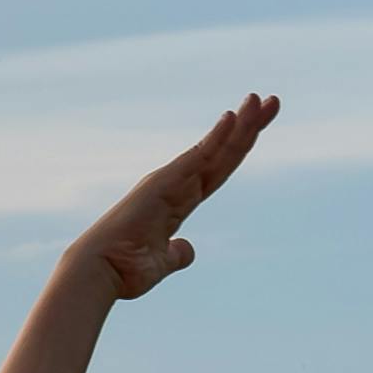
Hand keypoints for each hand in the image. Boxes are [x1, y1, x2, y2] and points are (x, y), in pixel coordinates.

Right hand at [62, 97, 274, 304]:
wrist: (98, 273)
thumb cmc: (124, 270)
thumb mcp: (162, 263)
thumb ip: (177, 254)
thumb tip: (187, 250)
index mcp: (180, 200)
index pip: (219, 167)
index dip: (241, 146)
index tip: (260, 123)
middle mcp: (176, 184)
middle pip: (224, 151)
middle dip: (249, 126)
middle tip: (274, 101)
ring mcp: (170, 181)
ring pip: (215, 149)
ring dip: (241, 124)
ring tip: (262, 100)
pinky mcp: (162, 184)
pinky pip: (195, 157)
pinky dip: (214, 138)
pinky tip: (232, 118)